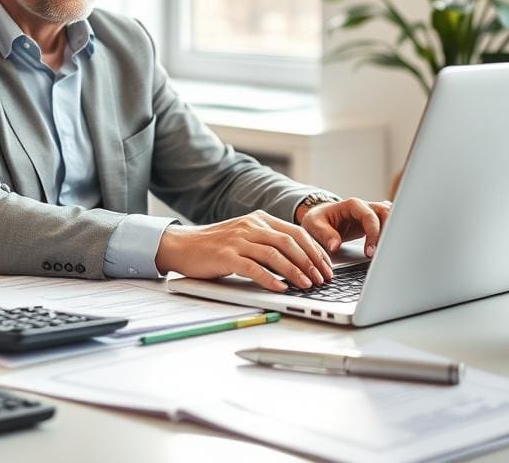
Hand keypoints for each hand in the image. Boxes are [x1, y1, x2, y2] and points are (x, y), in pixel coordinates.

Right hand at [155, 210, 331, 291]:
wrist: (182, 245)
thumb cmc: (215, 245)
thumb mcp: (245, 235)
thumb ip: (268, 242)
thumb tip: (299, 261)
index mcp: (259, 219)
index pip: (296, 232)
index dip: (315, 250)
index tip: (326, 267)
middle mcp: (251, 226)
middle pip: (290, 242)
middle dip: (310, 262)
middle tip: (322, 279)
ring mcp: (238, 239)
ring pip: (275, 254)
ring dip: (295, 271)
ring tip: (308, 285)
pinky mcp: (226, 255)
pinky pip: (253, 267)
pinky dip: (270, 279)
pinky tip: (281, 289)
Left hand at [298, 198, 391, 258]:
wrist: (319, 220)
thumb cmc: (317, 221)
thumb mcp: (314, 226)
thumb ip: (325, 234)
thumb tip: (335, 245)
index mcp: (352, 205)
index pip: (370, 216)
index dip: (373, 234)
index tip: (370, 252)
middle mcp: (365, 207)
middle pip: (387, 213)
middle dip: (388, 232)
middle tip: (382, 252)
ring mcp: (371, 213)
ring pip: (391, 217)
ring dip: (391, 233)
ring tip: (385, 252)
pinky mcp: (374, 223)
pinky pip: (389, 224)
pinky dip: (391, 234)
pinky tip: (388, 248)